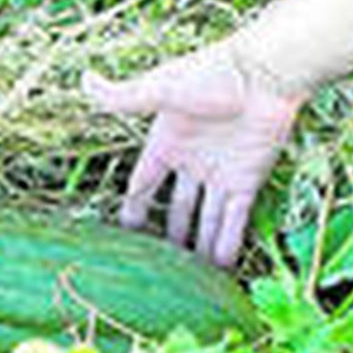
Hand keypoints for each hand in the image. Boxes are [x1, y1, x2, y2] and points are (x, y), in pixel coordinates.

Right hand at [84, 42, 303, 267]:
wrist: (268, 72)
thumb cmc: (214, 74)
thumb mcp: (162, 88)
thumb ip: (123, 96)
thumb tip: (84, 81)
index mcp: (165, 142)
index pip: (142, 185)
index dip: (132, 209)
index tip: (122, 237)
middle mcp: (191, 162)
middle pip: (174, 209)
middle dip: (166, 237)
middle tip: (157, 269)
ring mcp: (220, 174)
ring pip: (204, 220)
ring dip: (197, 248)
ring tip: (187, 279)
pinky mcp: (248, 180)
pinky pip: (234, 219)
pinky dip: (227, 242)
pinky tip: (219, 268)